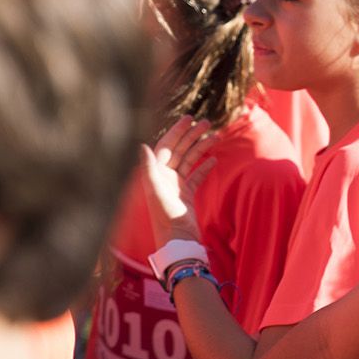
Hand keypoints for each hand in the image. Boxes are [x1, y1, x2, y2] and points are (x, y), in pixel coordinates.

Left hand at [140, 116, 218, 247]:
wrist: (178, 240)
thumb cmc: (165, 216)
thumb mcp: (156, 190)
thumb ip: (148, 167)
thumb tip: (141, 144)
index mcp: (155, 173)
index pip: (166, 145)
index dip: (177, 131)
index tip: (189, 118)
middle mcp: (164, 177)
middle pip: (179, 149)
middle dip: (192, 135)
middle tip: (207, 122)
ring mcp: (175, 185)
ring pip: (190, 160)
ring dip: (202, 147)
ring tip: (216, 136)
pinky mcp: (186, 194)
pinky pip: (196, 176)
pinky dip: (205, 166)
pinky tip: (214, 159)